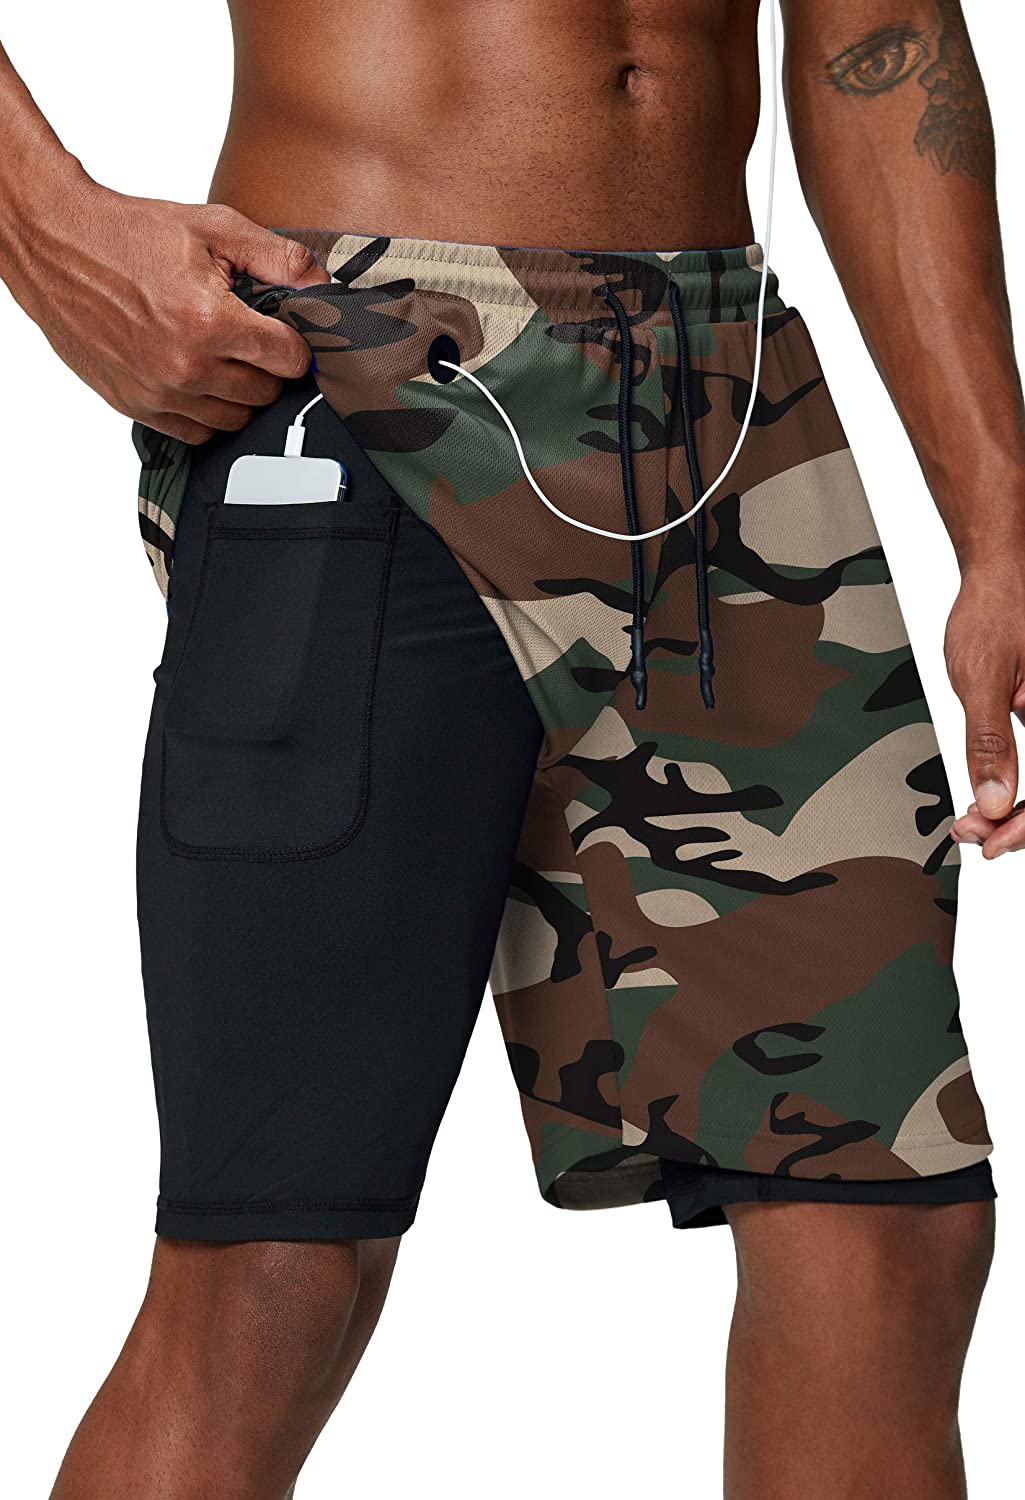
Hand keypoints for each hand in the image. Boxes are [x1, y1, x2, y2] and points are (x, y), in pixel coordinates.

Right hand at [7, 171, 329, 442]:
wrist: (58, 246)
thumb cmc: (130, 234)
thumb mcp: (213, 228)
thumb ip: (277, 258)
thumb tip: (324, 284)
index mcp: (209, 321)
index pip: (289, 360)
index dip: (294, 344)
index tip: (284, 334)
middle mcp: (186, 365)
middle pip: (265, 394)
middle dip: (267, 368)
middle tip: (251, 341)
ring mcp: (159, 392)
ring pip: (234, 420)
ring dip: (239, 394)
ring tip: (222, 357)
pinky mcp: (136, 406)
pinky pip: (196, 434)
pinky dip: (206, 413)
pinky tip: (198, 378)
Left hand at [945, 560, 1024, 857]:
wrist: (999, 574)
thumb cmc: (995, 611)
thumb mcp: (981, 681)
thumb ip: (989, 743)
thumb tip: (994, 799)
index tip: (991, 841)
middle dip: (1016, 823)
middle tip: (974, 832)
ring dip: (1014, 808)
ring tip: (975, 818)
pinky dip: (1015, 784)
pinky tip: (989, 793)